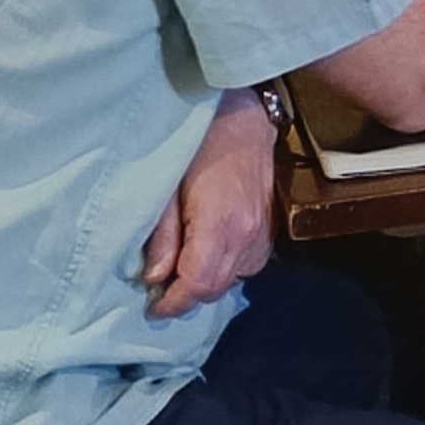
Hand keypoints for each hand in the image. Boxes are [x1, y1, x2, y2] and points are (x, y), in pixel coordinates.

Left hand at [141, 88, 277, 318]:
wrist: (242, 118)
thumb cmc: (198, 144)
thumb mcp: (167, 187)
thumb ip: (163, 236)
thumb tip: (154, 277)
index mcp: (219, 224)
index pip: (197, 284)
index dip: (174, 303)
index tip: (154, 307)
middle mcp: (247, 235)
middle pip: (216, 288)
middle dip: (187, 297)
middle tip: (161, 292)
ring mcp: (263, 233)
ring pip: (234, 279)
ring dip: (208, 283)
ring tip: (183, 273)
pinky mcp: (270, 228)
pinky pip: (248, 265)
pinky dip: (227, 269)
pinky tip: (209, 255)